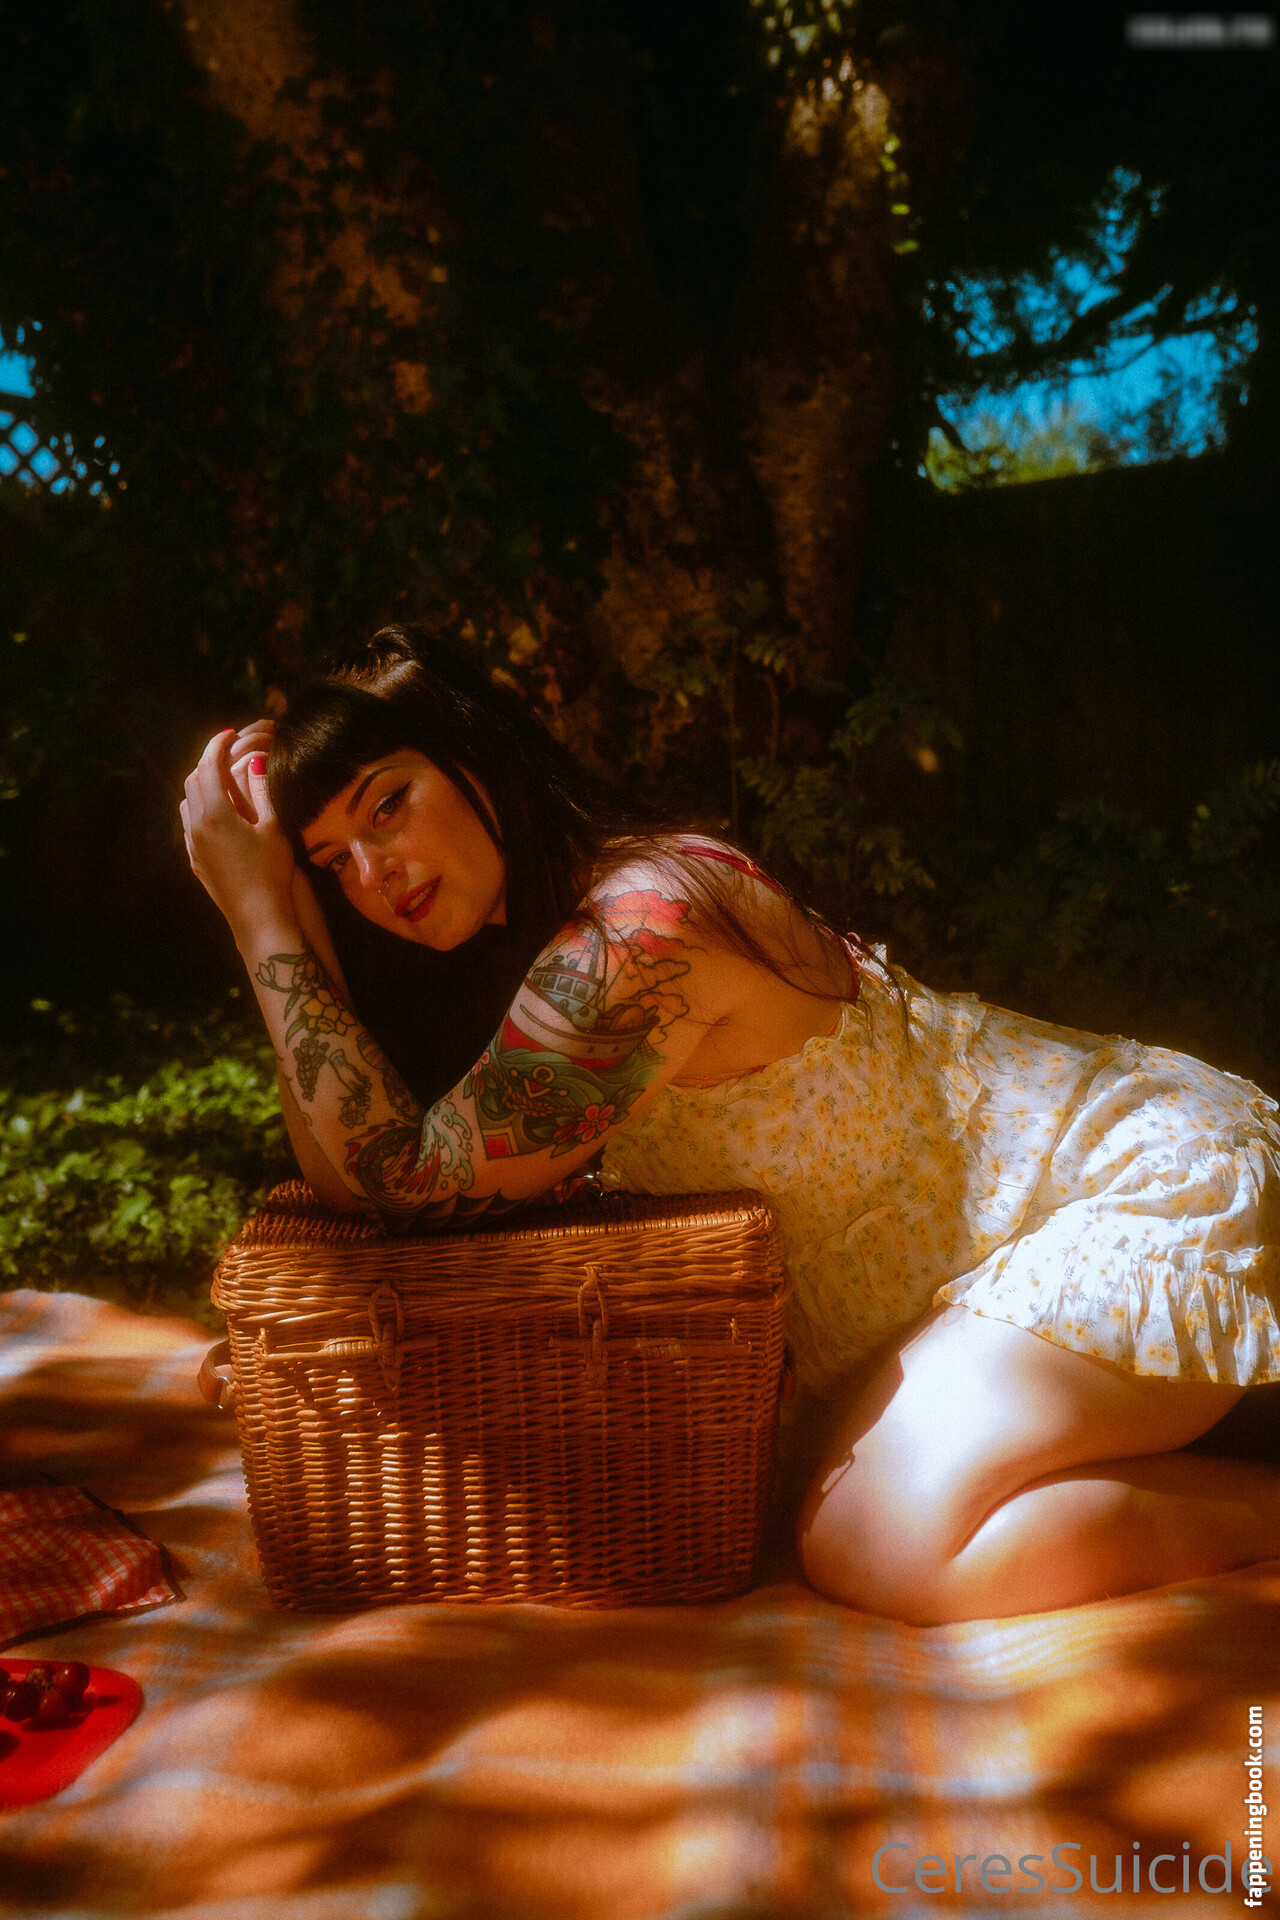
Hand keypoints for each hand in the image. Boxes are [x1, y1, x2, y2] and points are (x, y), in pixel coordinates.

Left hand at [181, 729, 296, 943]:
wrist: (258, 916)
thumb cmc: (272, 871)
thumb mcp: (274, 828)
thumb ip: (261, 791)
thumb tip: (253, 762)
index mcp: (216, 812)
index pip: (209, 766)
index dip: (217, 745)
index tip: (228, 733)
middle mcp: (197, 825)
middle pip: (192, 780)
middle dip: (207, 762)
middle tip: (226, 753)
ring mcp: (192, 844)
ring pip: (187, 802)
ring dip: (201, 785)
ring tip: (222, 781)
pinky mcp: (195, 860)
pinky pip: (189, 824)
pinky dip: (200, 808)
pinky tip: (218, 815)